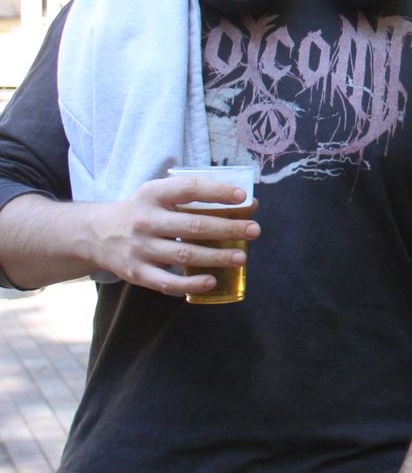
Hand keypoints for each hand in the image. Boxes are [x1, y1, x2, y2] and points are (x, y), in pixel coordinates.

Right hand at [92, 173, 258, 296]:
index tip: (243, 196)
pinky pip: (166, 282)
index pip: (189, 188)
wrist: (96, 234)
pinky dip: (190, 284)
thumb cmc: (144, 211)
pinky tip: (211, 281)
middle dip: (228, 228)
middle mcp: (145, 220)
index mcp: (152, 194)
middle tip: (254, 230)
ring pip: (184, 254)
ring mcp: (140, 248)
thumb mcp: (161, 195)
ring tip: (242, 257)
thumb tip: (247, 203)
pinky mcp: (137, 272)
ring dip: (216, 256)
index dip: (217, 192)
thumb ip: (197, 197)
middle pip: (193, 225)